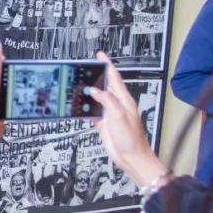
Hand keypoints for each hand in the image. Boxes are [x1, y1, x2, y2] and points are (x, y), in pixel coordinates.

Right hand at [89, 52, 167, 186]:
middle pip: (106, 86)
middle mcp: (118, 105)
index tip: (100, 56)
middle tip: (87, 68)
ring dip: (90, 92)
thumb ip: (107, 100)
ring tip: (81, 84)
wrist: (132, 157)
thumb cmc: (131, 138)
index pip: (115, 77)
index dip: (107, 65)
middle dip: (97, 76)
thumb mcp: (118, 115)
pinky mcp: (105, 124)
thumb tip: (95, 90)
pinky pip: (94, 113)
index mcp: (124, 100)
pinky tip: (82, 107)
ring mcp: (111, 114)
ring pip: (98, 98)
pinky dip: (88, 109)